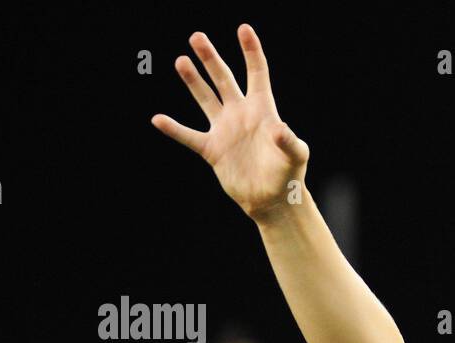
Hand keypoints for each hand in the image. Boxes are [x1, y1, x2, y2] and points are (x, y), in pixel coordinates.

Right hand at [151, 24, 308, 222]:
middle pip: (224, 79)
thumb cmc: (289, 176)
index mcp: (263, 110)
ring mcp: (225, 130)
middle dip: (211, 59)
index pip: (257, 74)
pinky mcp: (213, 150)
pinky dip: (174, 129)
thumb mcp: (296, 156)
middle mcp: (241, 114)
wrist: (273, 200)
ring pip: (205, 98)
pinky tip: (158, 119)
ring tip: (181, 60)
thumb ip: (290, 142)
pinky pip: (189, 136)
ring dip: (193, 81)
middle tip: (197, 37)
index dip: (251, 52)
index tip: (243, 29)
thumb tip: (280, 130)